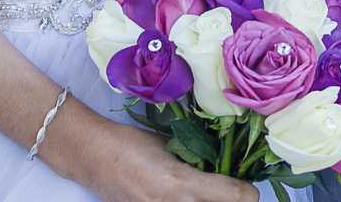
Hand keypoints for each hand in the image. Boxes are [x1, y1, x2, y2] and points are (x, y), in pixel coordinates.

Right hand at [53, 115, 257, 201]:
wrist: (91, 157)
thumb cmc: (129, 144)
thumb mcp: (171, 145)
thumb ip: (198, 158)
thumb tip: (223, 166)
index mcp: (182, 183)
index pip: (236, 197)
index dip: (248, 192)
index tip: (247, 186)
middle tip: (233, 193)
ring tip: (207, 194)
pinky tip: (188, 198)